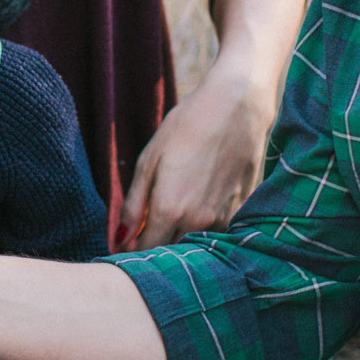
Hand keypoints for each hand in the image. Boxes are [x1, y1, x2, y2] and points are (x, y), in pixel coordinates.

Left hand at [121, 62, 275, 247]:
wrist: (237, 107)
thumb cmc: (187, 128)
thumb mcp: (149, 160)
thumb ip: (133, 204)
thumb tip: (119, 237)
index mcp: (169, 209)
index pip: (146, 250)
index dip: (134, 250)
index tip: (128, 243)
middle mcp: (197, 221)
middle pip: (171, 252)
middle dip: (157, 248)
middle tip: (147, 232)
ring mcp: (222, 218)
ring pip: (197, 244)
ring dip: (183, 239)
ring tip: (176, 216)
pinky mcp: (240, 209)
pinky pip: (218, 231)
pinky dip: (205, 227)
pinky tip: (201, 204)